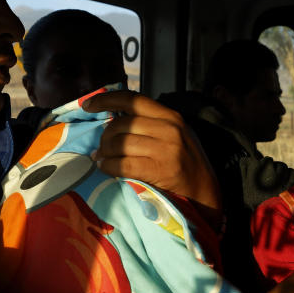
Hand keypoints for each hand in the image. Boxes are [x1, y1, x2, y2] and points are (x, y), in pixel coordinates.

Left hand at [83, 90, 220, 215]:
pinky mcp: (159, 170)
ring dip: (105, 153)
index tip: (88, 105)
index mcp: (171, 117)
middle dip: (105, 137)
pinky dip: (109, 166)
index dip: (105, 99)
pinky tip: (107, 169)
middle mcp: (169, 129)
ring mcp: (165, 149)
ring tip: (103, 159)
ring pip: (119, 143)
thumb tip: (112, 118)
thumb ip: (151, 124)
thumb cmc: (185, 165)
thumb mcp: (175, 136)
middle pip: (121, 123)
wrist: (205, 193)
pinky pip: (122, 163)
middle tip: (102, 148)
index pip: (132, 100)